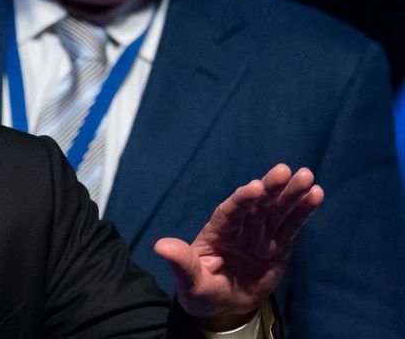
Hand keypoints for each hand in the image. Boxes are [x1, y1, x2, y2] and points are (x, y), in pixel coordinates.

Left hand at [154, 164, 323, 330]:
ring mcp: (260, 234)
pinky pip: (291, 226)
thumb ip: (181, 263)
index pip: (230, 212)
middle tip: (286, 171)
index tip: (255, 187)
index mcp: (217, 231)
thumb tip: (160, 246)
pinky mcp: (278, 244)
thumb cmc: (201, 291)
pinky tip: (315, 194)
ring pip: (276, 210)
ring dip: (291, 194)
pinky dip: (303, 211)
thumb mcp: (190, 282)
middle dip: (271, 188)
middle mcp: (240, 227)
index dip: (242, 199)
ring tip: (306, 176)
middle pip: (257, 204)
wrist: (223, 305)